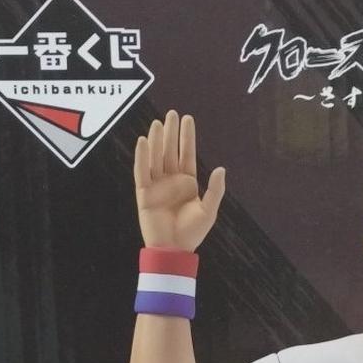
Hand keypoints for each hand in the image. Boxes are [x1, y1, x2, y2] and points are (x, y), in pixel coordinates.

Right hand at [134, 110, 225, 250]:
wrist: (174, 249)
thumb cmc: (192, 233)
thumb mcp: (209, 210)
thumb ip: (215, 190)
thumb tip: (220, 168)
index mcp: (187, 183)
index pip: (186, 155)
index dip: (187, 138)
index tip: (187, 119)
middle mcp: (171, 181)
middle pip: (170, 151)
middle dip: (171, 133)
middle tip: (172, 113)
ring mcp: (157, 185)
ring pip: (156, 157)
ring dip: (156, 140)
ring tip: (158, 123)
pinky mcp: (144, 193)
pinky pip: (142, 171)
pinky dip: (142, 157)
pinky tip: (143, 141)